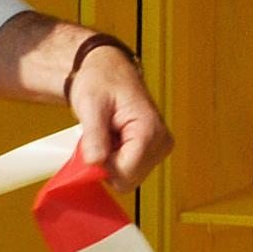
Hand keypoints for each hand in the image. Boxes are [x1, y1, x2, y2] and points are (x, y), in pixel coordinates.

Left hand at [66, 44, 171, 190]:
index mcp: (150, 130)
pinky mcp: (153, 151)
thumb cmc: (101, 81)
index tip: (93, 146)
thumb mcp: (91, 105)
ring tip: (108, 135)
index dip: (103, 165)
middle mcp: (161, 142)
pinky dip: (116, 160)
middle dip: (108, 164)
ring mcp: (159, 148)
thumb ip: (94, 135)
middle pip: (128, 179)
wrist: (108, 71)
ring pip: (128, 178)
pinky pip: (130, 171)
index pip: (125, 173)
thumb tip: (95, 163)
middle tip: (100, 137)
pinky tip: (113, 139)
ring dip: (111, 162)